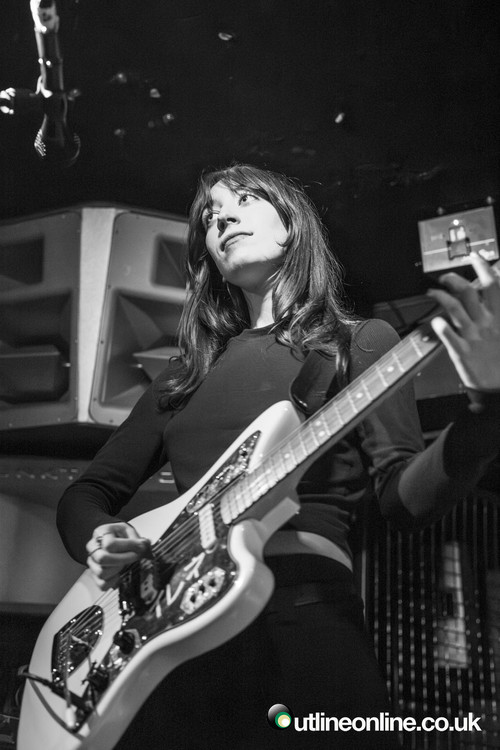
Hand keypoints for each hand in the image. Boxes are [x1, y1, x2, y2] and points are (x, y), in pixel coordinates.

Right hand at [86, 522, 150, 589]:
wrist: (114, 541)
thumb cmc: (120, 536)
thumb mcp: (129, 531)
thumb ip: (136, 538)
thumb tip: (144, 545)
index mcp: (100, 533)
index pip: (110, 544)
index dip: (128, 546)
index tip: (140, 547)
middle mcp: (92, 548)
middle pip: (103, 559)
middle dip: (123, 559)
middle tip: (135, 557)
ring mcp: (92, 562)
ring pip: (102, 572)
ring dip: (118, 570)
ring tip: (125, 563)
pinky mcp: (94, 575)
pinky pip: (102, 584)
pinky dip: (114, 582)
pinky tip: (120, 574)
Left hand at [427, 253, 499, 390]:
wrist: (498, 388)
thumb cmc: (499, 359)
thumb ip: (498, 313)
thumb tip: (493, 293)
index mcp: (499, 318)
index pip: (493, 286)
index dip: (484, 268)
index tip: (476, 256)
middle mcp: (486, 324)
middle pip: (471, 292)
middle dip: (456, 279)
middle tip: (445, 275)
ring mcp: (474, 338)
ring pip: (456, 309)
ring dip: (442, 297)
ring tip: (432, 292)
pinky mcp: (462, 353)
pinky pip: (450, 337)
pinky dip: (442, 328)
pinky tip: (435, 322)